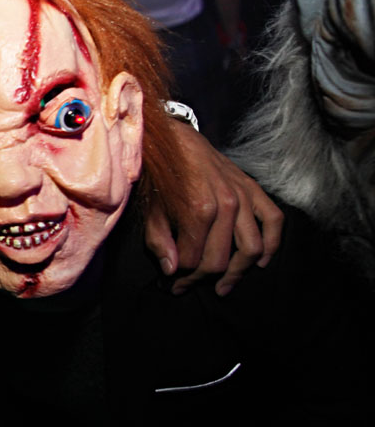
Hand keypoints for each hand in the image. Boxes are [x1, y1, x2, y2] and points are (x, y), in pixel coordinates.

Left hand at [144, 122, 283, 295]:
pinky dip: (272, 245)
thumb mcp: (151, 209)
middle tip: (186, 287)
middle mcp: (226, 204)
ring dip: (236, 273)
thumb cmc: (161, 176)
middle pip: (219, 260)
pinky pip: (274, 221)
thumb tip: (172, 272)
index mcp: (198, 209)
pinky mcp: (254, 189)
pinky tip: (260, 263)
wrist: (176, 139)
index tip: (170, 285)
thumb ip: (159, 241)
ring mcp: (244, 196)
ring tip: (221, 287)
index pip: (192, 261)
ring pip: (251, 249)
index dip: (179, 279)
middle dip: (200, 280)